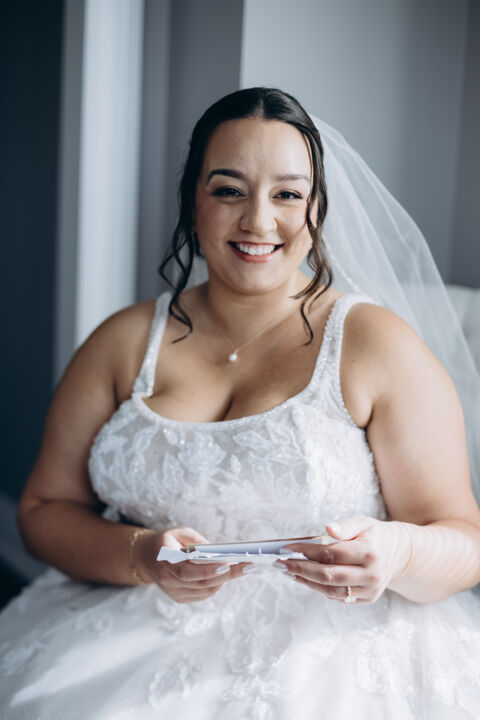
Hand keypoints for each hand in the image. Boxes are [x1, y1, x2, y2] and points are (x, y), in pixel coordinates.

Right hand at [135, 526, 252, 603]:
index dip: (209, 570)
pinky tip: (226, 574)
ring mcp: (173, 593)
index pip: (188, 571)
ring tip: (242, 568)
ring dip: (225, 580)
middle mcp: (168, 581)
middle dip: (228, 575)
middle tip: (248, 566)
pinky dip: (217, 584)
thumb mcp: (180, 533)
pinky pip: (203, 594)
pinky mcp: (179, 599)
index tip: (229, 563)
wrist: (145, 558)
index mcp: (164, 562)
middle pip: (202, 583)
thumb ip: (198, 542)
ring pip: (206, 591)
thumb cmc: (167, 541)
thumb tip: (220, 552)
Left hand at [275, 516, 410, 603]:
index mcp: (369, 551)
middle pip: (328, 575)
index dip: (306, 552)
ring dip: (306, 581)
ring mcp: (370, 589)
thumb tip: (327, 529)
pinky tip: (306, 578)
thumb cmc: (374, 535)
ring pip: (331, 590)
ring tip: (289, 572)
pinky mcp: (367, 599)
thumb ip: (344, 526)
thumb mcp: (363, 523)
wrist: (400, 554)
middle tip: (280, 564)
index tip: (286, 548)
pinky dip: (320, 588)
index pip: (331, 553)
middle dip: (300, 569)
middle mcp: (371, 574)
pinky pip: (338, 597)